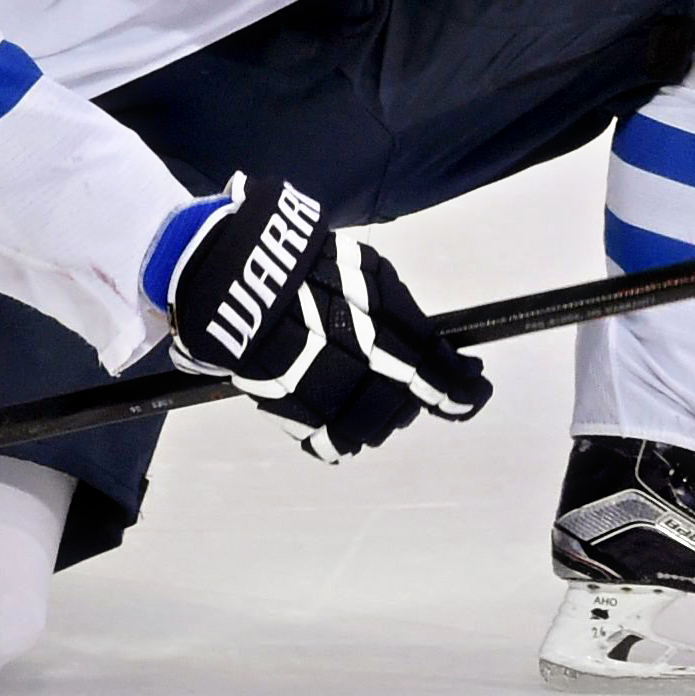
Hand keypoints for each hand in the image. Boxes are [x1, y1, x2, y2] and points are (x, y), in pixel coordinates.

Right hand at [148, 177, 489, 461]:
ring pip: (367, 421)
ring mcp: (314, 374)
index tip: (474, 389)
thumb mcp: (355, 263)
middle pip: (403, 394)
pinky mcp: (282, 397)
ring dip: (384, 421)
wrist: (220, 266)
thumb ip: (390, 305)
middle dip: (422, 399)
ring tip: (387, 413)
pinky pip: (321, 433)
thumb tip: (433, 351)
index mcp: (373, 303)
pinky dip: (339, 438)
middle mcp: (350, 342)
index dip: (457, 382)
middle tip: (435, 398)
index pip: (431, 356)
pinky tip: (347, 436)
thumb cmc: (295, 257)